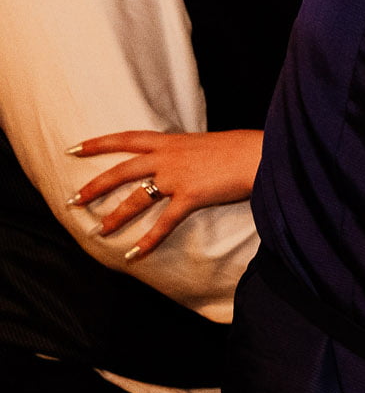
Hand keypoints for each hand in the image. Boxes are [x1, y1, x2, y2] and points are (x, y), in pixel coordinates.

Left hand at [69, 129, 262, 259]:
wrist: (262, 153)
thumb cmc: (243, 148)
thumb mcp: (209, 144)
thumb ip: (190, 154)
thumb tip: (185, 163)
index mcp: (172, 141)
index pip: (126, 139)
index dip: (98, 143)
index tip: (73, 149)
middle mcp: (168, 157)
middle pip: (121, 171)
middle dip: (94, 187)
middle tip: (74, 200)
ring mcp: (177, 177)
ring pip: (136, 197)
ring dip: (115, 216)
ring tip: (99, 231)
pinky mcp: (191, 196)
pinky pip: (164, 222)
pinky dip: (149, 239)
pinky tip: (135, 253)